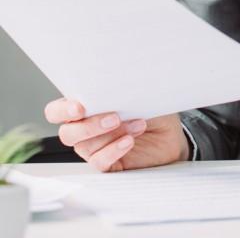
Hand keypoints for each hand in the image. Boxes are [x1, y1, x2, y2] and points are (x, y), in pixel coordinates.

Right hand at [44, 98, 189, 171]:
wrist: (171, 133)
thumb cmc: (151, 109)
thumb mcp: (138, 96)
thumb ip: (121, 93)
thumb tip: (116, 86)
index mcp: (86, 107)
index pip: (57, 111)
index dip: (62, 110)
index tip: (80, 107)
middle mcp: (85, 129)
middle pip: (67, 133)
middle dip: (89, 126)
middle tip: (114, 117)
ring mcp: (95, 148)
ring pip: (84, 147)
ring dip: (111, 135)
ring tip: (138, 124)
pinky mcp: (107, 164)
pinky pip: (99, 162)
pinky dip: (113, 151)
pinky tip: (129, 141)